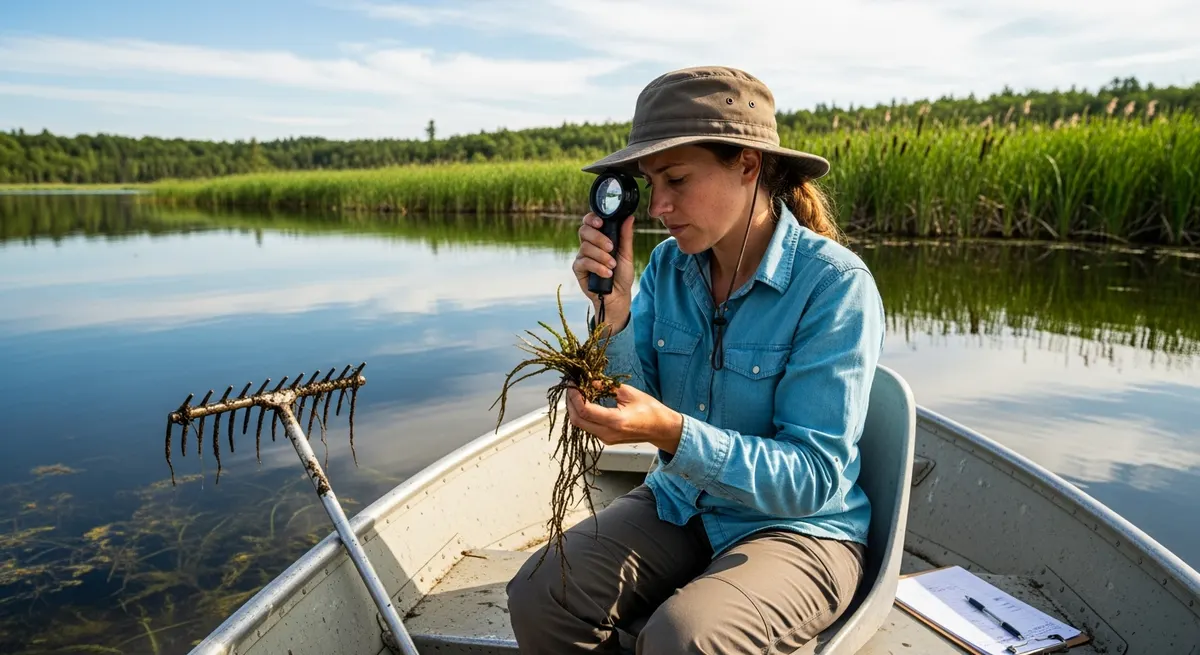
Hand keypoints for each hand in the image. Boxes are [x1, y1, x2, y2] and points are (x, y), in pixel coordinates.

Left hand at [566, 382, 682, 453]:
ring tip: (576, 392)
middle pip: (577, 420)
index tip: (573, 383)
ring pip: (580, 425)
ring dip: (574, 408)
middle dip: (570, 402)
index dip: (575, 396)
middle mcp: (608, 434)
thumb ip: (607, 387)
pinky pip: (587, 427)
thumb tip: (590, 381)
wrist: (661, 428)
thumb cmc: (650, 410)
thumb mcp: (629, 393)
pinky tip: (585, 401)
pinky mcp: (606, 439)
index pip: (585, 410)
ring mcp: (606, 439)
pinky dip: (582, 414)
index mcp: (615, 421)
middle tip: (571, 386)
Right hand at [572, 212, 634, 331]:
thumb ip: (626, 236)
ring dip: (601, 256)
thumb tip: (630, 218)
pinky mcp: (578, 269)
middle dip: (599, 238)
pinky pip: (584, 262)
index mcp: (599, 238)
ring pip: (585, 247)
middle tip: (611, 247)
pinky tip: (606, 273)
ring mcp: (582, 256)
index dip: (592, 219)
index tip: (600, 223)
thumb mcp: (627, 254)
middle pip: (584, 231)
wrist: (618, 296)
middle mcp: (588, 245)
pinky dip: (597, 267)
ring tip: (612, 266)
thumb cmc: (622, 275)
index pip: (590, 222)